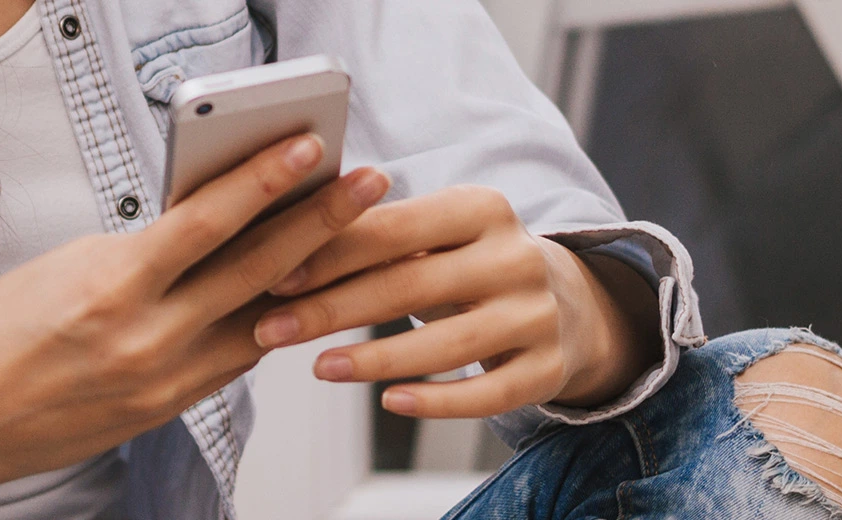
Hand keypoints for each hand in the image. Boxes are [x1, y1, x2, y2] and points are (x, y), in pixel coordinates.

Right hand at [0, 136, 391, 516]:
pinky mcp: (161, 412)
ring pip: (259, 321)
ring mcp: (159, 382)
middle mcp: (143, 338)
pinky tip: (292, 295)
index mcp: (108, 286)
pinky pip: (230, 361)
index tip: (309, 145)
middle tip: (367, 184)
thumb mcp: (60, 267)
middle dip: (319, 221)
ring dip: (309, 277)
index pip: (207, 221)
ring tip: (349, 240)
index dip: (266, 180)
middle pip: (255, 271)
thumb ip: (139, 251)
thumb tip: (203, 223)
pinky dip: (263, 323)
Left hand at [254, 180, 652, 418]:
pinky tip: (388, 403)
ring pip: (446, 345)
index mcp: (482, 209)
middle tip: (271, 329)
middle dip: (333, 308)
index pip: (396, 228)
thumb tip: (278, 236)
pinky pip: (485, 394)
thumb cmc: (469, 264)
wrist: (570, 304)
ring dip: (374, 360)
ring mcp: (537, 315)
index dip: (332, 252)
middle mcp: (515, 257)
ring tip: (318, 368)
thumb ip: (376, 233)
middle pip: (411, 286)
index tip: (274, 275)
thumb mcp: (437, 235)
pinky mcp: (547, 368)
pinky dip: (436, 401)